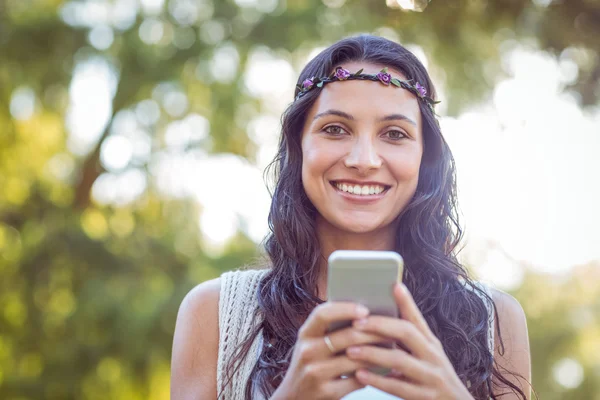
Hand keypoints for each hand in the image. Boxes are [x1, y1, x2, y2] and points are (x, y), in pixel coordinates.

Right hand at [272, 302, 387, 399]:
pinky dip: (374, 374)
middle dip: (373, 332)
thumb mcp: (312, 343)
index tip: (366, 309)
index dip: (345, 309)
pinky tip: (385, 369)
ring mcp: (315, 373)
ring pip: (355, 359)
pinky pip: (357, 380)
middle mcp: (307, 351)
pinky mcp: (326, 392)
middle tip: (392, 330)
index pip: (322, 314)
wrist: (294, 398)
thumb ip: (330, 328)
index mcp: (305, 334)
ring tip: (393, 347)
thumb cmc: (311, 364)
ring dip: (378, 353)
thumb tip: (366, 312)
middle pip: (346, 336)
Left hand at [345, 283, 474, 399]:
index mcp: (431, 344)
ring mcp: (431, 377)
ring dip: (372, 354)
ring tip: (350, 350)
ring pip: (400, 360)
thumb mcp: (427, 355)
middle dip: (380, 325)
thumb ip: (409, 339)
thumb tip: (384, 318)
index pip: (417, 318)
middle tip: (356, 323)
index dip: (406, 302)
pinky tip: (360, 375)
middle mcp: (433, 356)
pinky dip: (377, 380)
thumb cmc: (434, 378)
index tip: (393, 285)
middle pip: (407, 333)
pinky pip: (398, 388)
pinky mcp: (425, 397)